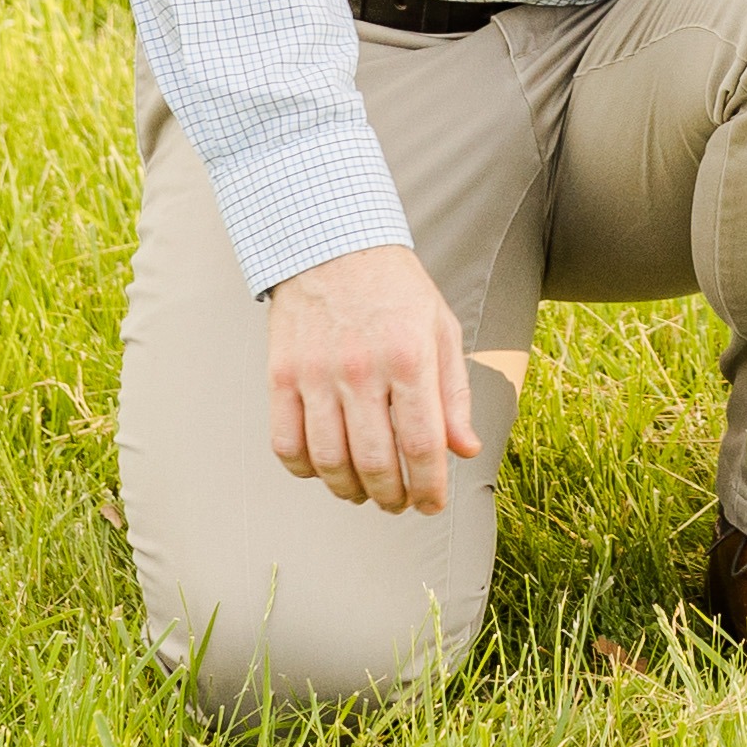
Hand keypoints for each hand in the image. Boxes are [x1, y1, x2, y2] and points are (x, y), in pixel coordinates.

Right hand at [264, 244, 479, 513]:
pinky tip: (325, 468)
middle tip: (400, 504)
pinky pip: (286, 444)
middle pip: (375, 463)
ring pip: (330, 462)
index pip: (421, 445)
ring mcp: (316, 373)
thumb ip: (454, 393)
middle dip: (393, 498)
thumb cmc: (395, 289)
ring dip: (351, 492)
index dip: (429, 487)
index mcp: (408, 357)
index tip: (432, 504)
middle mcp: (361, 368)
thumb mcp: (441, 330)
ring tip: (365, 492)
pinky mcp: (281, 374)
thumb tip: (465, 449)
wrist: (333, 242)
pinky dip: (306, 471)